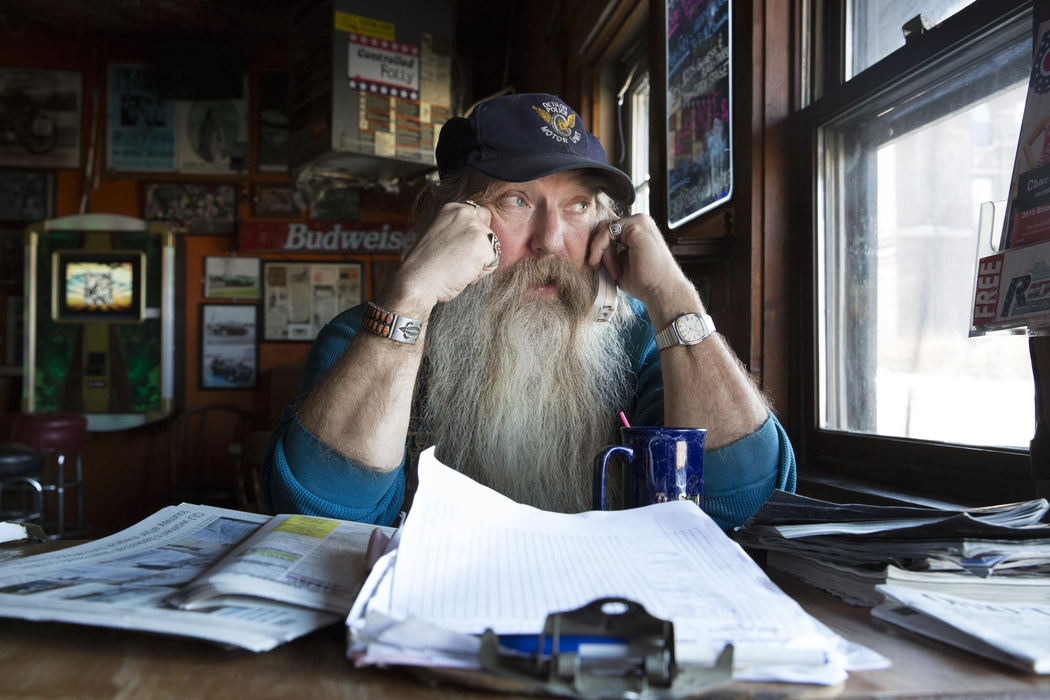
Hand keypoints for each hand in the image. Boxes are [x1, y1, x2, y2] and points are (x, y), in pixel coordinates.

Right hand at [384, 201, 499, 313]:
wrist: (417, 280)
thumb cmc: (423, 265)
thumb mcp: (438, 235)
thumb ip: (456, 230)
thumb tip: (471, 239)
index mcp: (452, 209)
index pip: (478, 216)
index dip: (472, 236)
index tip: (458, 248)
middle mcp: (465, 213)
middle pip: (489, 231)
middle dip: (481, 247)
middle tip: (459, 260)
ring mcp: (476, 229)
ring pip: (491, 248)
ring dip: (479, 262)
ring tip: (457, 267)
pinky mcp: (484, 247)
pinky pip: (492, 263)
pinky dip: (480, 274)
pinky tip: (462, 274)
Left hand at [586, 214, 699, 314]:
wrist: (661, 290)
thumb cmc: (644, 282)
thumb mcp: (619, 264)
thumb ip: (608, 252)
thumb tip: (590, 248)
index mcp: (636, 231)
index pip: (607, 231)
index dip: (598, 248)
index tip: (597, 266)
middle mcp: (639, 222)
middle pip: (603, 228)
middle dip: (599, 250)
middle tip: (602, 269)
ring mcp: (639, 221)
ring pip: (604, 230)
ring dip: (602, 253)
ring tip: (614, 271)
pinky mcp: (637, 225)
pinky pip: (606, 231)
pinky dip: (602, 249)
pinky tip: (612, 266)